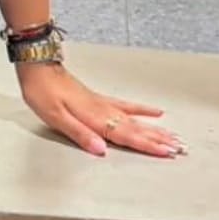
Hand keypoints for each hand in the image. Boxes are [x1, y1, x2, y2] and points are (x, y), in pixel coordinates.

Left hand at [17, 63, 186, 158]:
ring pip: (135, 118)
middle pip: (136, 128)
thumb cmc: (42, 91)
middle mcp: (103, 110)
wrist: (37, 66)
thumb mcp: (55, 117)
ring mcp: (102, 103)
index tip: (167, 153)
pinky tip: (154, 112)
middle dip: (159, 139)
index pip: (126, 135)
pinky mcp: (98, 98)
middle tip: (181, 148)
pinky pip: (126, 105)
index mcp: (94, 117)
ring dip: (156, 128)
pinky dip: (141, 109)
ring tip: (174, 135)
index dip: (148, 145)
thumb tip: (101, 150)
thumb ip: (79, 134)